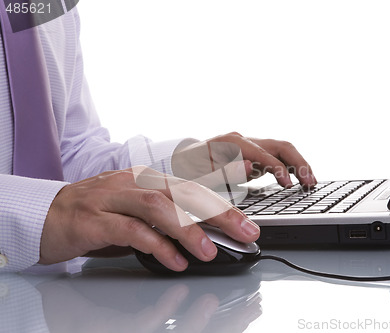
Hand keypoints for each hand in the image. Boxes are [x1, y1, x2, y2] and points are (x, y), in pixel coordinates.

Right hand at [39, 167, 259, 270]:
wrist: (43, 214)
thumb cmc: (95, 214)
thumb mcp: (135, 211)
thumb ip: (165, 220)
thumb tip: (203, 238)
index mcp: (146, 178)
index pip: (192, 188)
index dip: (223, 203)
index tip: (247, 223)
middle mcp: (133, 182)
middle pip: (183, 192)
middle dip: (219, 213)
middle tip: (245, 232)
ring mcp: (112, 197)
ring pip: (158, 206)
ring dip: (188, 229)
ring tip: (210, 251)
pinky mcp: (93, 219)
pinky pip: (131, 230)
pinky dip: (157, 245)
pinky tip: (174, 261)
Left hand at [172, 132, 316, 187]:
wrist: (179, 162)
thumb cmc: (189, 170)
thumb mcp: (201, 175)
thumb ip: (225, 171)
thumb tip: (251, 166)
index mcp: (232, 142)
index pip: (264, 153)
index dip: (278, 169)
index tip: (288, 186)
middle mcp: (243, 139)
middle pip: (279, 146)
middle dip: (298, 163)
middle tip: (310, 183)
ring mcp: (249, 145)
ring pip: (281, 150)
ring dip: (298, 164)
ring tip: (310, 183)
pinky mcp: (252, 154)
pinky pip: (276, 157)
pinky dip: (290, 167)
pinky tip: (297, 180)